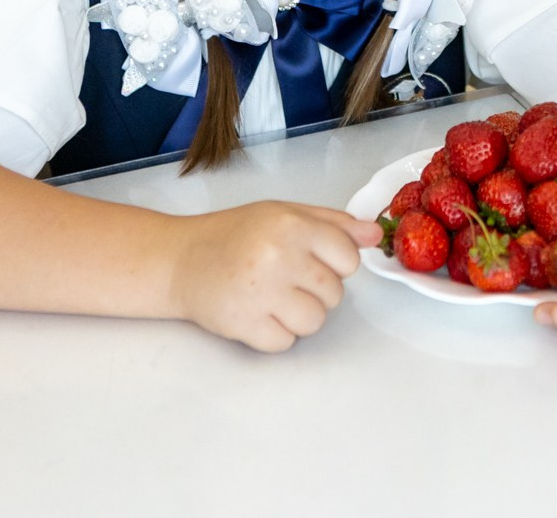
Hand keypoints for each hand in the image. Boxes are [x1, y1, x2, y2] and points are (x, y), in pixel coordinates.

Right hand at [168, 201, 380, 351]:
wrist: (180, 260)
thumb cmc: (236, 234)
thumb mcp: (286, 214)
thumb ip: (335, 224)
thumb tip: (375, 236)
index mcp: (292, 225)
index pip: (349, 258)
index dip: (336, 263)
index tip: (313, 259)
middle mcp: (277, 257)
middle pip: (334, 294)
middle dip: (316, 289)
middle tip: (284, 277)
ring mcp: (259, 293)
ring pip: (315, 322)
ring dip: (299, 315)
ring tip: (272, 297)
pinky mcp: (242, 324)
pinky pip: (285, 343)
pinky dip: (274, 334)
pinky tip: (257, 313)